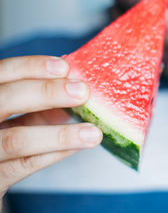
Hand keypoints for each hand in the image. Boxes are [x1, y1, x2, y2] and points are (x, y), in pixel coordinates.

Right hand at [0, 56, 102, 204]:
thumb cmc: (0, 141)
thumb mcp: (13, 117)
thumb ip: (36, 106)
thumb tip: (75, 90)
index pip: (2, 73)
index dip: (31, 68)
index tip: (64, 67)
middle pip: (5, 99)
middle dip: (47, 93)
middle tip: (82, 92)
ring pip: (16, 140)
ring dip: (61, 135)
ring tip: (93, 132)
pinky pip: (24, 166)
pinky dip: (54, 154)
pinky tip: (78, 146)